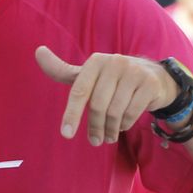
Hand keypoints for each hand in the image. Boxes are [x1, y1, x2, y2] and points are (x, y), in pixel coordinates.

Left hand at [35, 47, 178, 145]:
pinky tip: (122, 126)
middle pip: (97, 105)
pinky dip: (124, 125)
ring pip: (115, 112)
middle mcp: (114, 62)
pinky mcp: (149, 84)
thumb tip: (38, 51)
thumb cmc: (113, 79)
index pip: (79, 91)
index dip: (71, 114)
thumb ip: (62, 70)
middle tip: (95, 141)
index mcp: (96, 61)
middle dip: (94, 127)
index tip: (66, 134)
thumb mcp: (88, 75)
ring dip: (110, 130)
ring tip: (108, 136)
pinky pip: (132, 113)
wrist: (154, 77)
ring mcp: (134, 72)